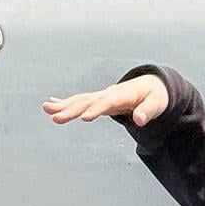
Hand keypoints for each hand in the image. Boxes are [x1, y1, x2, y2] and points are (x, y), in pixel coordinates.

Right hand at [42, 75, 169, 127]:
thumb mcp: (158, 103)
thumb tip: (139, 119)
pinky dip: (64, 102)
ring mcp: (101, 96)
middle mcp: (108, 94)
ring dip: (63, 105)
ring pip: (80, 100)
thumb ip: (148, 111)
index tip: (84, 118)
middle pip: (88, 101)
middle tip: (55, 117)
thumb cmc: (156, 96)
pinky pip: (79, 101)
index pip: (107, 103)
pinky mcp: (98, 100)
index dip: (96, 109)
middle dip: (72, 109)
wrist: (152, 86)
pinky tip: (50, 104)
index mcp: (122, 95)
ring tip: (46, 108)